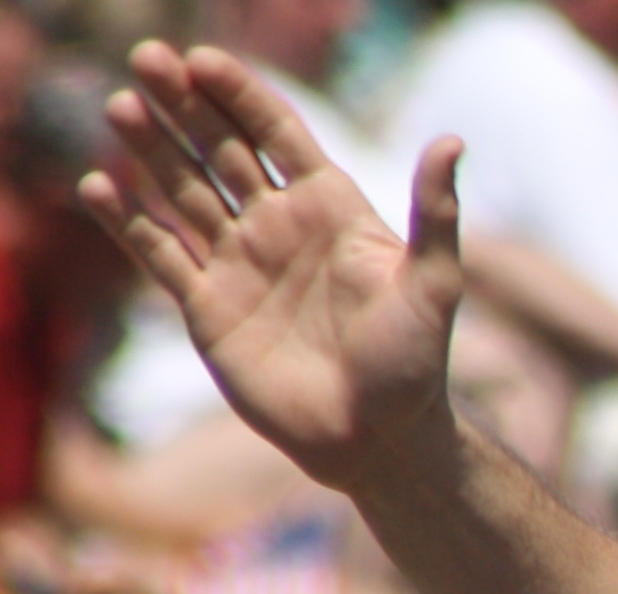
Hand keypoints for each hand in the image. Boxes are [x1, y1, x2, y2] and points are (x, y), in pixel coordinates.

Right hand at [77, 42, 465, 496]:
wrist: (378, 441)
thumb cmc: (413, 366)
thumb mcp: (432, 286)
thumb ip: (435, 215)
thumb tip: (451, 142)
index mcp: (330, 209)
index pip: (275, 134)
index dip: (239, 95)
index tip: (201, 61)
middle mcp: (279, 227)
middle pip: (219, 150)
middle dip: (183, 105)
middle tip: (146, 59)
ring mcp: (239, 264)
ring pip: (183, 191)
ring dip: (150, 148)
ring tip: (120, 106)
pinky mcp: (207, 307)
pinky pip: (158, 253)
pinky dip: (128, 221)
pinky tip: (97, 186)